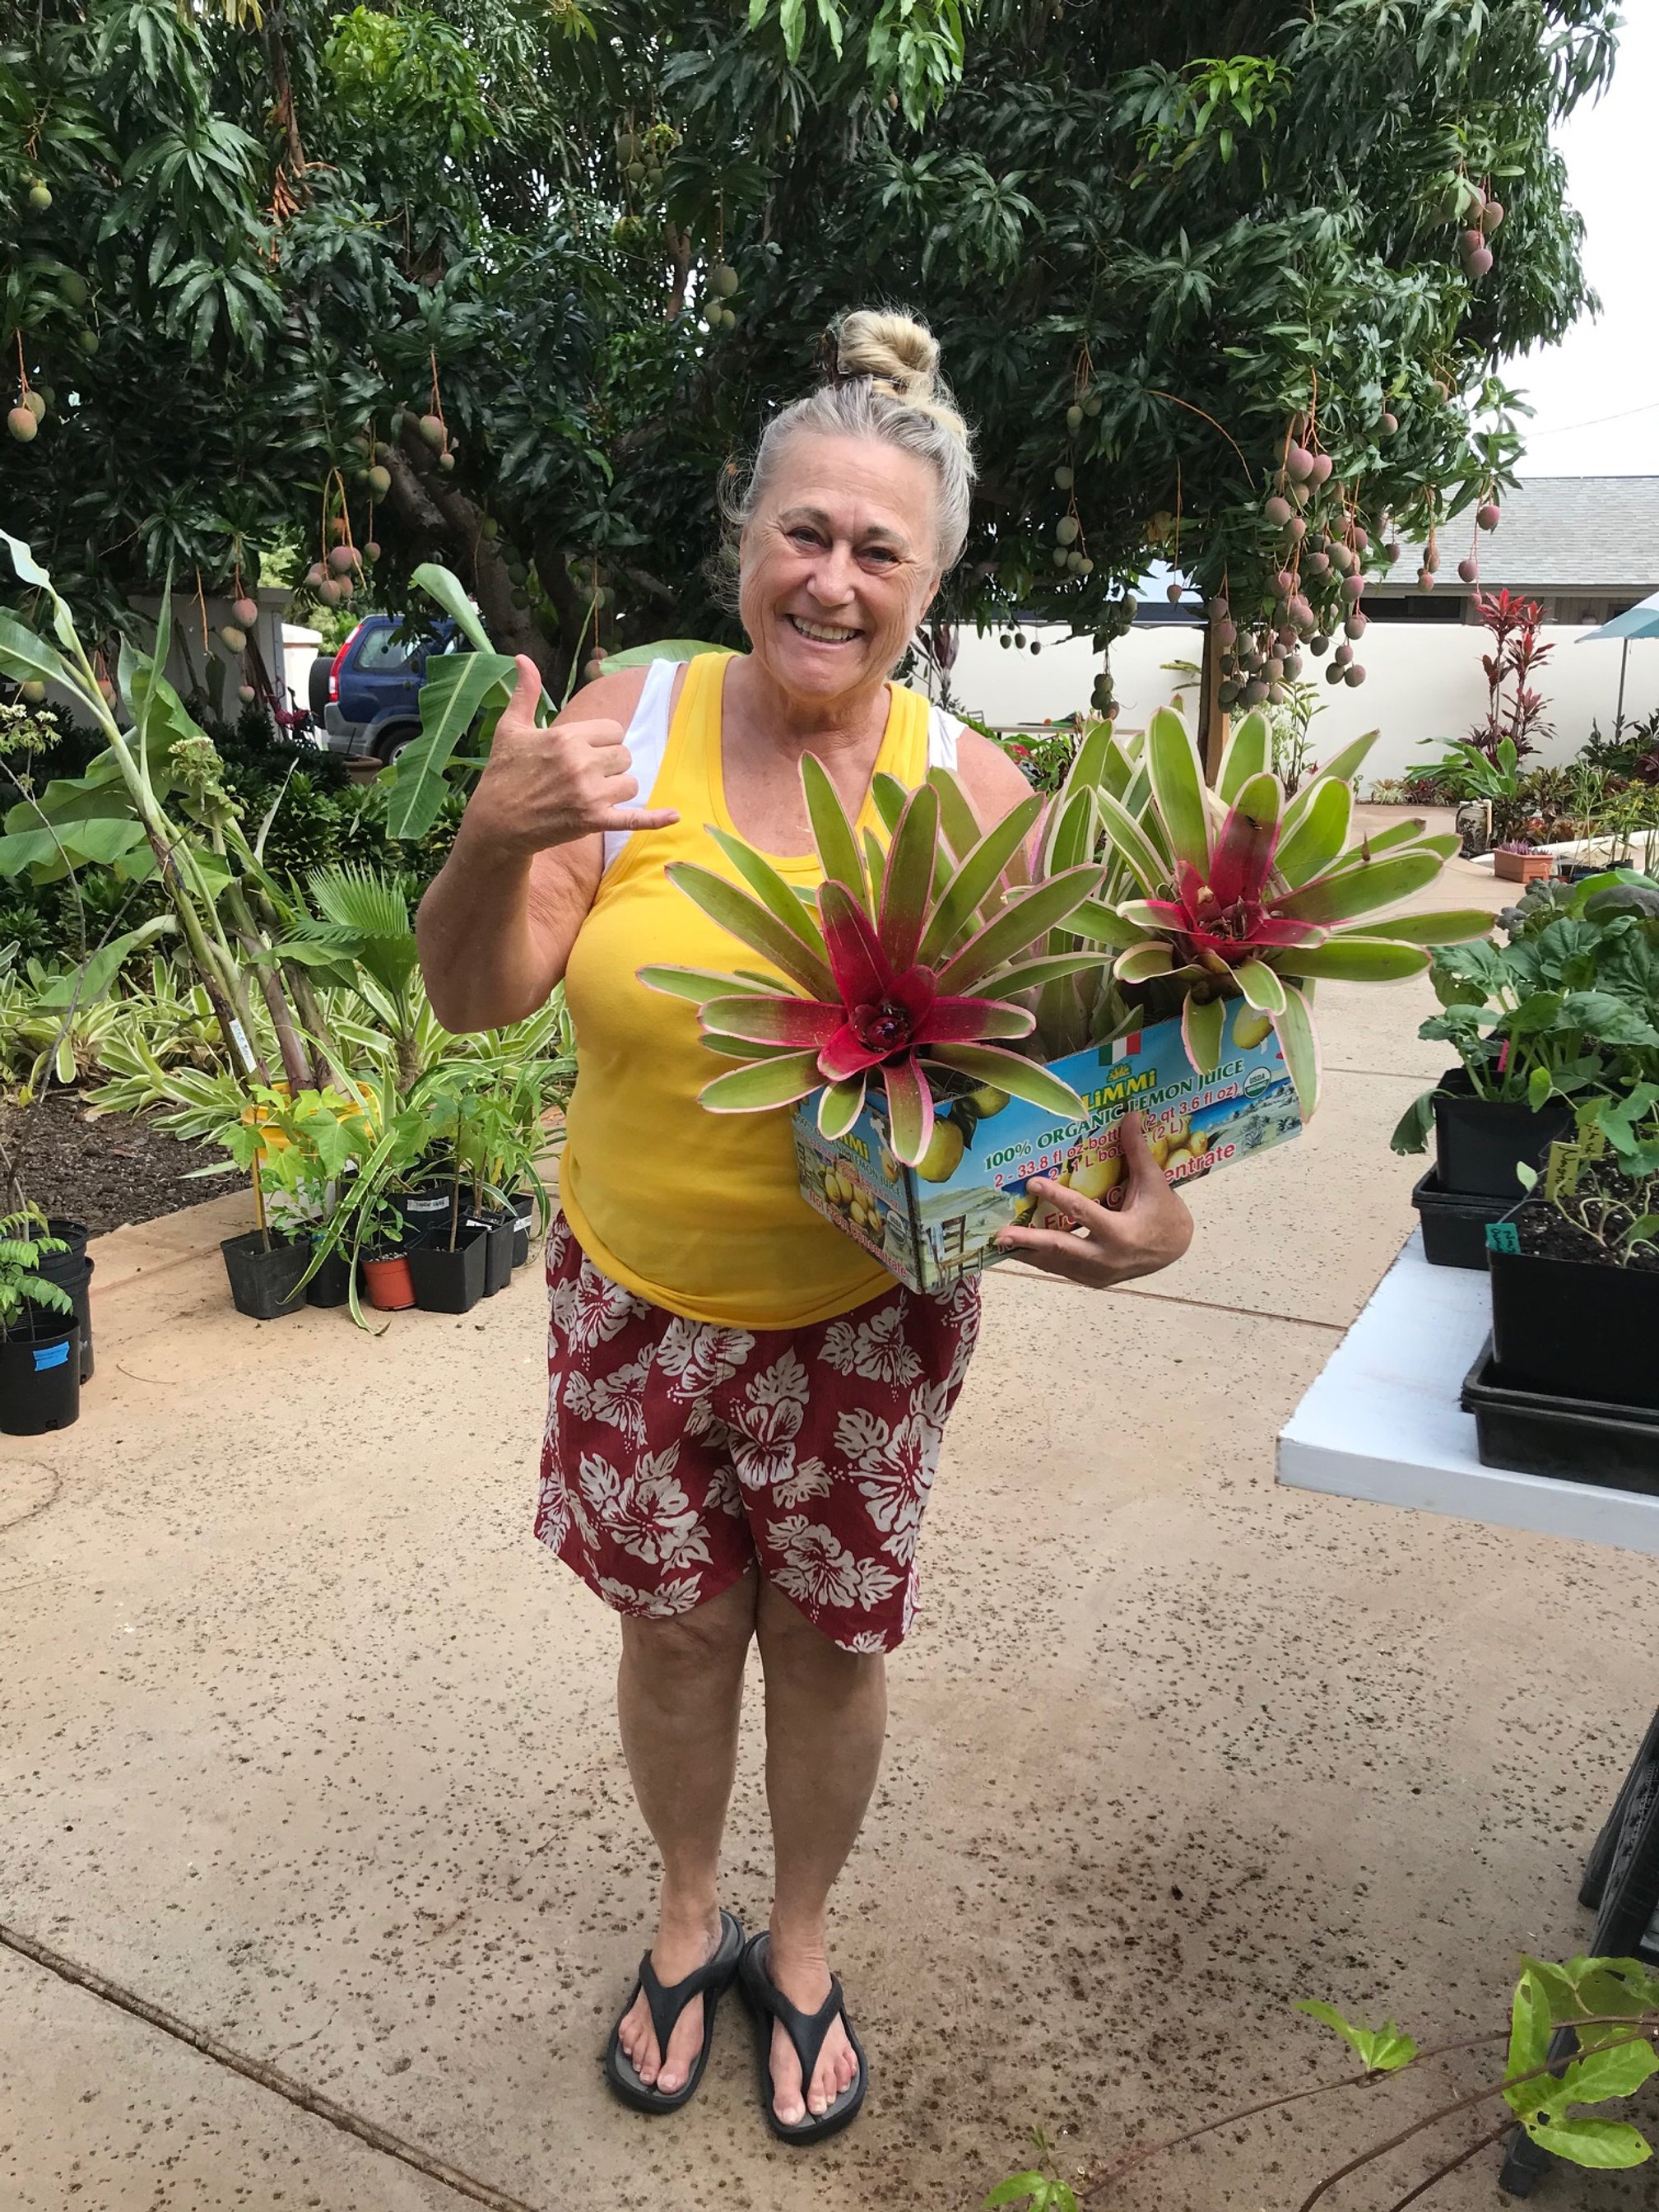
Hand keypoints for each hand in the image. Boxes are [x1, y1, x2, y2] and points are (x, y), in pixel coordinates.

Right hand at [459, 656, 679, 858]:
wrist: (496, 824)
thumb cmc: (502, 774)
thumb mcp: (511, 729)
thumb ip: (526, 692)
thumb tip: (523, 658)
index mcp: (566, 736)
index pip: (614, 730)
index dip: (602, 741)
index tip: (583, 752)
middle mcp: (581, 762)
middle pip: (625, 756)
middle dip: (611, 765)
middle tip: (584, 776)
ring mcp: (589, 793)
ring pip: (631, 783)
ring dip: (617, 789)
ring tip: (591, 794)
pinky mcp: (593, 820)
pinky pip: (634, 818)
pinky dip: (655, 819)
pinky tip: (674, 816)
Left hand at [994, 1113, 1193, 1288]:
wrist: (1176, 1249)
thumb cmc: (1164, 1214)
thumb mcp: (1154, 1182)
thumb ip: (1137, 1151)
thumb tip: (1130, 1115)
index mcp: (1121, 1234)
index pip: (1082, 1212)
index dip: (1056, 1196)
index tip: (1033, 1183)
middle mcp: (1106, 1258)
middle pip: (1060, 1249)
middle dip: (1028, 1242)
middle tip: (1001, 1234)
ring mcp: (1098, 1274)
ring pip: (1056, 1264)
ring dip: (1027, 1252)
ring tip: (999, 1242)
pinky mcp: (1093, 1280)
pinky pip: (1062, 1270)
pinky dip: (1041, 1259)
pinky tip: (1021, 1249)